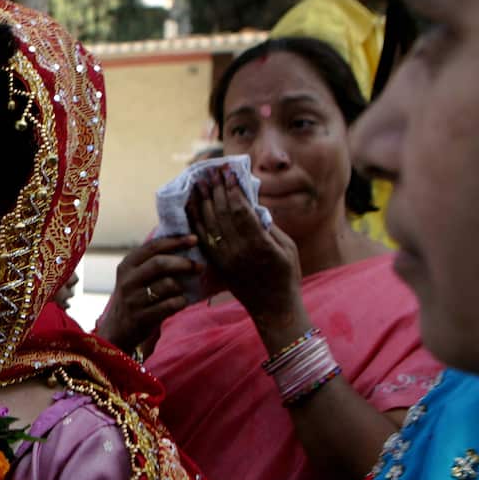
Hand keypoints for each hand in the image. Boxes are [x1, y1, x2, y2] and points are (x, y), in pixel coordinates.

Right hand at [93, 234, 199, 353]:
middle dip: (184, 263)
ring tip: (181, 291)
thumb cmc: (134, 298)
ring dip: (182, 287)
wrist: (116, 330)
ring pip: (168, 285)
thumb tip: (185, 245)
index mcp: (127, 265)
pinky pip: (170, 305)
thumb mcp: (135, 277)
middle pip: (160, 263)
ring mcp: (133, 299)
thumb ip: (152, 262)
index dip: (175, 241)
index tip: (194, 239)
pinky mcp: (141, 317)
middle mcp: (128, 280)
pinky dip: (180, 302)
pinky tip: (180, 303)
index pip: (153, 247)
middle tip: (199, 266)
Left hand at [188, 166, 303, 329]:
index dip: (231, 189)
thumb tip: (251, 203)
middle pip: (220, 214)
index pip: (239, 210)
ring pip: (208, 224)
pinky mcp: (217, 264)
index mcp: (258, 245)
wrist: (273, 308)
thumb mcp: (287, 247)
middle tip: (210, 171)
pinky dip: (195, 220)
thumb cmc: (287, 275)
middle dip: (215, 190)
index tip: (227, 172)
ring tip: (198, 183)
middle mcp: (238, 251)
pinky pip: (202, 238)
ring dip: (202, 201)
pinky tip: (192, 206)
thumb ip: (268, 225)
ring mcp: (224, 259)